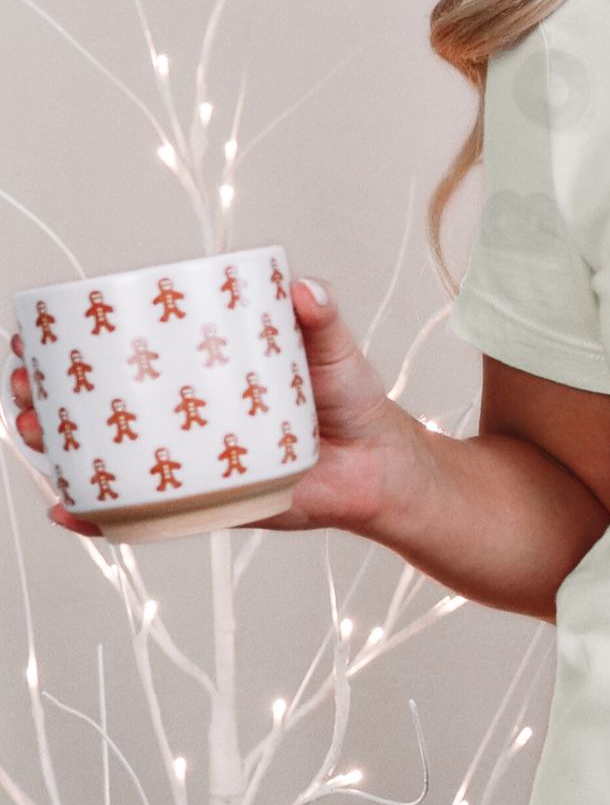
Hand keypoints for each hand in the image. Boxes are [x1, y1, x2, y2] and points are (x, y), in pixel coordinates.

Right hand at [8, 277, 418, 537]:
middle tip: (23, 388)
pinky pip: (143, 512)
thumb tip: (304, 288)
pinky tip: (71, 512)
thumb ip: (321, 316)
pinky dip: (102, 516)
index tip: (30, 336)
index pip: (124, 350)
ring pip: (106, 456)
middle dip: (43, 395)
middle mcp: (183, 411)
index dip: (68, 344)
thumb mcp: (334, 350)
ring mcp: (188, 457)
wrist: (379, 468)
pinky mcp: (204, 501)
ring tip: (38, 438)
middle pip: (96, 403)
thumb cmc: (352, 399)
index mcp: (200, 367)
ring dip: (59, 449)